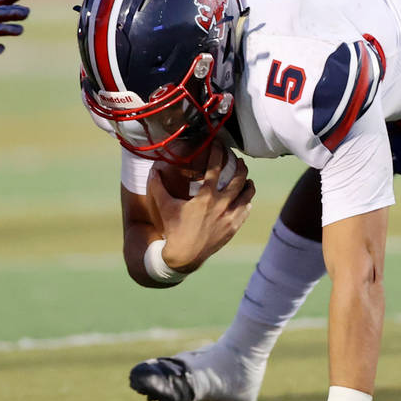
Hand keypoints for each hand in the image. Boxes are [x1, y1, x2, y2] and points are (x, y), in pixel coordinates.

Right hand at [147, 144, 254, 271]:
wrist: (184, 256)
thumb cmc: (174, 229)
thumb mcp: (165, 207)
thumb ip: (158, 187)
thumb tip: (153, 170)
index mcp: (205, 197)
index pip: (215, 168)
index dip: (218, 153)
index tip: (220, 144)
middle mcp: (221, 205)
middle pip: (238, 178)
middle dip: (240, 166)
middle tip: (239, 161)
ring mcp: (230, 216)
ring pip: (247, 194)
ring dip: (248, 183)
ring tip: (246, 178)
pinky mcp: (234, 227)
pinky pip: (246, 210)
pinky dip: (246, 201)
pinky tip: (245, 198)